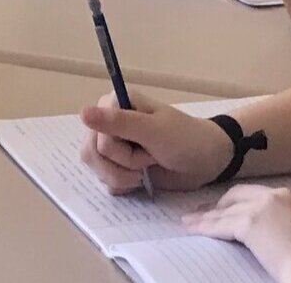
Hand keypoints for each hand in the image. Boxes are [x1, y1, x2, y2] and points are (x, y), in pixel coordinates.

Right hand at [78, 94, 232, 193]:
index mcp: (113, 104)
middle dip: (121, 166)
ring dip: (122, 176)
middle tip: (148, 159)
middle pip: (91, 153)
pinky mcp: (119, 165)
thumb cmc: (186, 140)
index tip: (143, 146)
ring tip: (146, 169)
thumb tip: (82, 113)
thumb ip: (118, 123)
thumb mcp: (153, 131)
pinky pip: (104, 181)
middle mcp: (107, 122)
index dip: (117, 149)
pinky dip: (123, 185)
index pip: (95, 134)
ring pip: (96, 169)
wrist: (208, 161)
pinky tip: (141, 179)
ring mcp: (112, 145)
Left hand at [184, 186, 290, 282]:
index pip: (277, 199)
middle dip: (229, 202)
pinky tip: (192, 227)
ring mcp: (268, 207)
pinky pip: (220, 223)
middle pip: (248, 195)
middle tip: (213, 209)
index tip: (252, 212)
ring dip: (210, 213)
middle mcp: (288, 197)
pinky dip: (204, 225)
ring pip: (230, 207)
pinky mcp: (251, 223)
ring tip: (193, 218)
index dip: (261, 206)